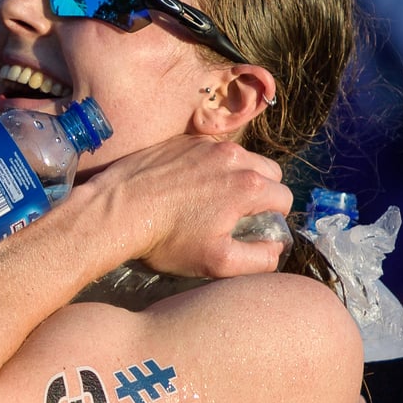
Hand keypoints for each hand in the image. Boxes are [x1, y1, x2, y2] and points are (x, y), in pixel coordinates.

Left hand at [84, 136, 292, 279]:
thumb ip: (259, 259)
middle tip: (237, 213)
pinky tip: (189, 185)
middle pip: (269, 171)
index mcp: (249, 186)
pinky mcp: (183, 141)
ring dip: (237, 175)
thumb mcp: (218, 262)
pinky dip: (210, 165)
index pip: (284, 198)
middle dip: (262, 192)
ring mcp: (206, 145)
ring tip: (213, 198)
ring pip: (241, 157)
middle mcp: (233, 157)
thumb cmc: (167, 239)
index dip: (274, 217)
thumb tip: (277, 247)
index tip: (253, 229)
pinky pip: (211, 150)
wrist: (118, 211)